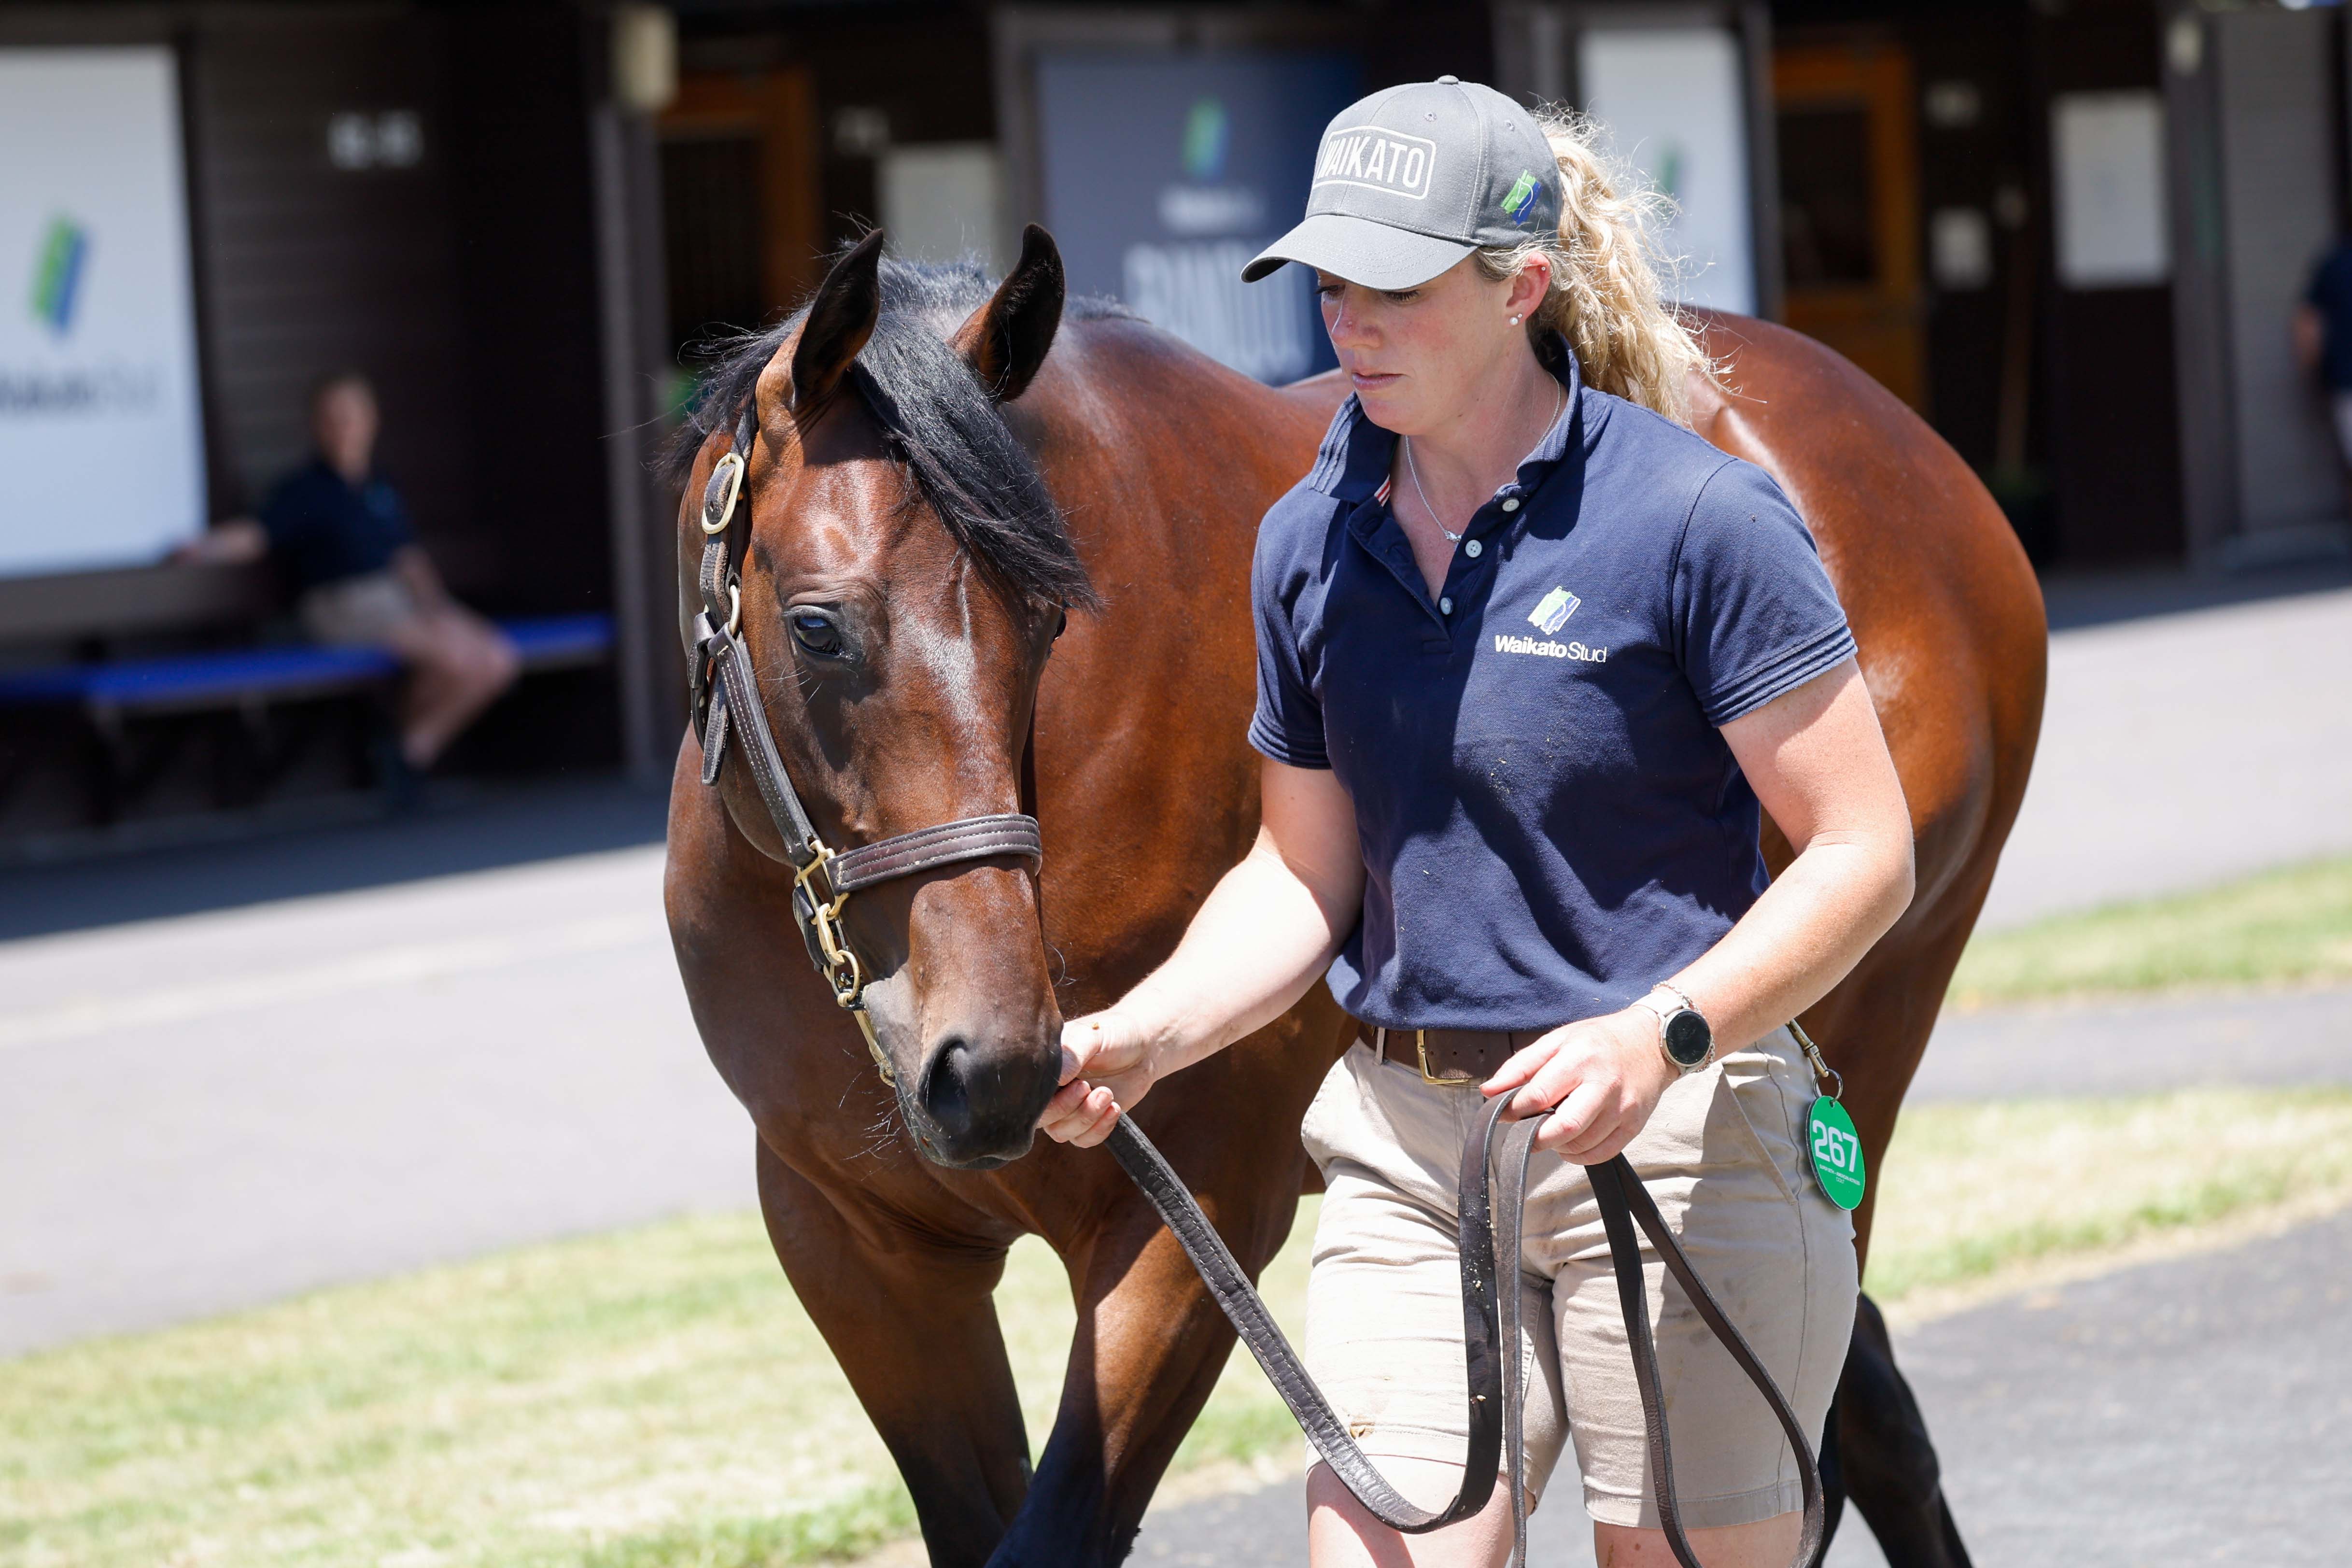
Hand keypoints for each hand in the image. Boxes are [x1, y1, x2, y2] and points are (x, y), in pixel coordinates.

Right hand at [1037, 1011, 1158, 1146]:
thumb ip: (1073, 1054)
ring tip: (1107, 1093)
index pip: (1029, 1094)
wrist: (1144, 1046)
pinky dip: (1099, 1129)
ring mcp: (1068, 1109)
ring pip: (1062, 1132)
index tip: (1077, 1083)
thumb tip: (1057, 1078)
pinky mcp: (1089, 1122)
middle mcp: (1051, 1092)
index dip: (1047, 1098)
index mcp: (1044, 1069)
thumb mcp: (1091, 1036)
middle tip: (1088, 1087)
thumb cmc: (1113, 1034)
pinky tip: (1114, 1108)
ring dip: (1087, 1117)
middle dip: (1067, 1108)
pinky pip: (1084, 1140)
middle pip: (1042, 1119)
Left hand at [1482, 1007, 1676, 1163]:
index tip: (1505, 1112)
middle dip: (1535, 1138)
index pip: (1539, 1094)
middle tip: (1525, 1133)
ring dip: (1557, 1145)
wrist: (1651, 1042)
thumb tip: (1490, 1091)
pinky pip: (1601, 1154)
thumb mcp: (1557, 1040)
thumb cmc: (1599, 1041)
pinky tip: (1572, 1140)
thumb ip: (1521, 1066)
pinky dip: (1579, 1155)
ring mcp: (1622, 1108)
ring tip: (1551, 1130)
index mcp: (1580, 1058)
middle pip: (1563, 1128)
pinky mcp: (1634, 1125)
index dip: (1515, 1110)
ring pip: (1580, 1145)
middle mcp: (1603, 1084)